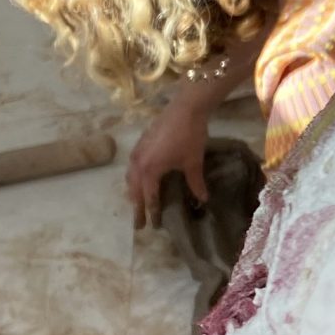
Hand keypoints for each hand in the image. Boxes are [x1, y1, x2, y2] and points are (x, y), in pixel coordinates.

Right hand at [126, 92, 211, 226]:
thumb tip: (203, 200)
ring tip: (138, 204)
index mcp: (150, 170)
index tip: (153, 227)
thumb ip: (195, 183)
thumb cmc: (190, 136)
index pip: (149, 198)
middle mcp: (138, 163)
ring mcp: (137, 151)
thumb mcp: (193, 162)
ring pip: (131, 177)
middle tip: (139, 223)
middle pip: (134, 190)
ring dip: (133, 192)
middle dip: (137, 207)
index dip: (152, 213)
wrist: (186, 107)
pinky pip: (132, 166)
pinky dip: (134, 178)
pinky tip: (141, 179)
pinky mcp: (141, 143)